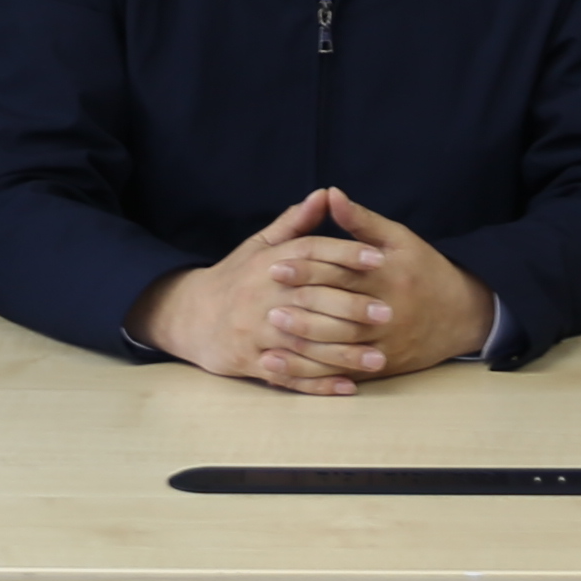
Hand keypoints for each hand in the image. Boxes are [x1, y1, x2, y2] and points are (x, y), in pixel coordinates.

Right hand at [129, 192, 397, 395]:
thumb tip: (326, 193)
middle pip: (310, 300)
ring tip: (379, 358)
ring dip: (342, 353)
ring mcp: (255, 332)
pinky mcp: (250, 363)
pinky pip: (288, 376)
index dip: (344, 254)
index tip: (379, 258)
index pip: (309, 253)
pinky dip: (318, 384)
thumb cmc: (236, 278)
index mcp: (267, 264)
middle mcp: (260, 296)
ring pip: (304, 343)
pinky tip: (348, 386)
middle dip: (351, 307)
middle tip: (388, 312)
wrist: (192, 317)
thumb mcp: (260, 246)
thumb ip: (295, 224)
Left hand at [293, 188, 499, 381]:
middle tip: (266, 305)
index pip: (341, 272)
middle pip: (339, 311)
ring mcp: (386, 342)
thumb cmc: (424, 270)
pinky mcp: (383, 365)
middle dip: (302, 309)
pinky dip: (317, 373)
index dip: (307, 268)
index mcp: (388, 275)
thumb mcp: (399, 238)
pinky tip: (292, 368)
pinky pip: (346, 371)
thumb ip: (362, 220)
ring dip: (305, 344)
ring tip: (273, 337)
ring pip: (341, 346)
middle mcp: (388, 311)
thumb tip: (330, 193)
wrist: (462, 314)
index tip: (274, 265)